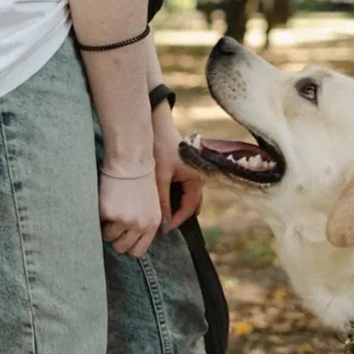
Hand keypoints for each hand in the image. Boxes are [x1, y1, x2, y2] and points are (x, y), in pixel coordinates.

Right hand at [99, 165, 161, 257]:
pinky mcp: (108, 212)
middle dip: (115, 239)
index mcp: (153, 224)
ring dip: (106, 227)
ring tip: (111, 209)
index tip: (123, 237)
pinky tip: (107, 201)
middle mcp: (140, 225)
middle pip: (121, 248)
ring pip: (108, 237)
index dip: (128, 246)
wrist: (130, 161)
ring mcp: (124, 220)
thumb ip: (146, 223)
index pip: (138, 251)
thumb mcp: (152, 204)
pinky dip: (99, 215)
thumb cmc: (140, 179)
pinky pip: (98, 223)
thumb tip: (133, 241)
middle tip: (114, 224)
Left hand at [152, 102, 202, 230]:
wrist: (156, 124)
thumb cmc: (160, 148)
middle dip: (177, 215)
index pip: (190, 207)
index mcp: (196, 179)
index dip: (177, 220)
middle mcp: (197, 176)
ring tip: (159, 215)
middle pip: (190, 203)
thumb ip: (162, 202)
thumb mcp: (159, 178)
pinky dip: (171, 196)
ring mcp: (191, 172)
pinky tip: (159, 200)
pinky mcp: (183, 168)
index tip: (164, 229)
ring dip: (174, 206)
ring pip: (185, 196)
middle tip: (161, 225)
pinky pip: (180, 188)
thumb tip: (163, 225)